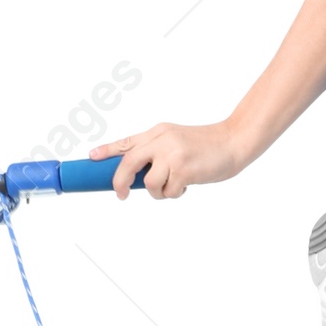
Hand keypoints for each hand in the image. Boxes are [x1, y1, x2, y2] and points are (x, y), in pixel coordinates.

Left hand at [89, 121, 242, 199]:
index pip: (127, 141)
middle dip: (120, 181)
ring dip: (159, 192)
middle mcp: (162, 140)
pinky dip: (175, 193)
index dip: (107, 150)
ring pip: (149, 183)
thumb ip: (158, 150)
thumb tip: (138, 175)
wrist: (234, 142)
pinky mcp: (182, 169)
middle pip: (128, 162)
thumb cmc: (208, 146)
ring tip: (174, 186)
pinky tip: (188, 184)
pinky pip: (167, 191)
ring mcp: (172, 154)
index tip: (91, 157)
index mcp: (158, 132)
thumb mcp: (178, 140)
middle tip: (122, 194)